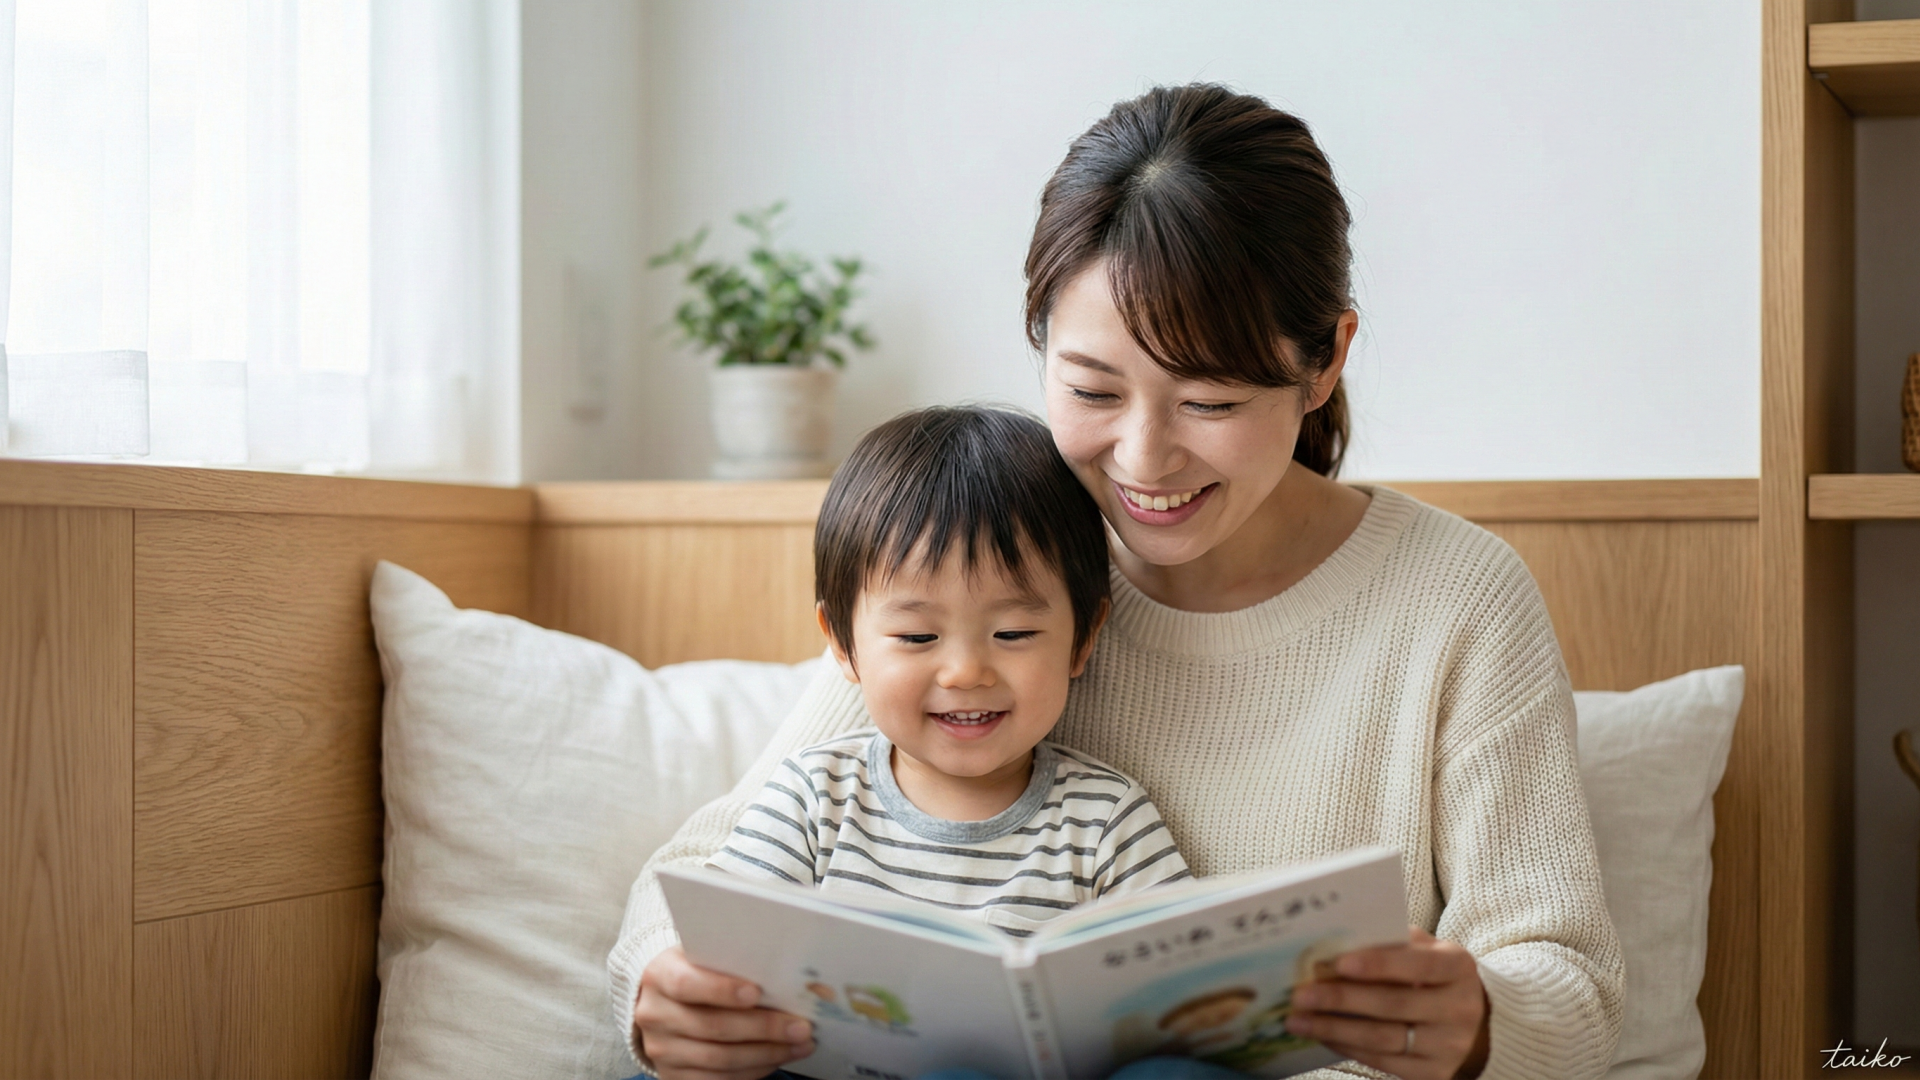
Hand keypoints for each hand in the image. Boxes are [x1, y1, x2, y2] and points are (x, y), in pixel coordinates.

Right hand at [633, 946, 815, 1079]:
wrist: (660, 1000)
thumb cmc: (694, 971)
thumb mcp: (701, 955)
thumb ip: (729, 960)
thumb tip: (782, 973)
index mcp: (659, 976)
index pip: (686, 984)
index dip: (721, 990)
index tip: (757, 992)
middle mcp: (655, 1015)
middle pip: (711, 1027)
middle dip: (763, 1028)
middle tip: (800, 1025)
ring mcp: (662, 1050)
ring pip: (719, 1059)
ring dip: (767, 1053)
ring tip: (800, 1043)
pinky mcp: (674, 1075)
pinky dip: (754, 1070)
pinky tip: (778, 1057)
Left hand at [1285, 927, 1491, 1079]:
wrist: (1477, 1024)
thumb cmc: (1436, 976)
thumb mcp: (1427, 951)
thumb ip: (1393, 944)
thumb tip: (1339, 941)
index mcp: (1459, 968)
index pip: (1419, 965)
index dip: (1380, 964)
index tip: (1339, 962)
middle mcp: (1459, 1009)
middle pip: (1394, 1005)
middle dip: (1342, 999)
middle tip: (1302, 995)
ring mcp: (1449, 1046)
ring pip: (1383, 1038)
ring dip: (1334, 1028)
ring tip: (1299, 1020)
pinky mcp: (1434, 1073)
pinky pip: (1383, 1062)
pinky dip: (1347, 1047)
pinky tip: (1322, 1035)